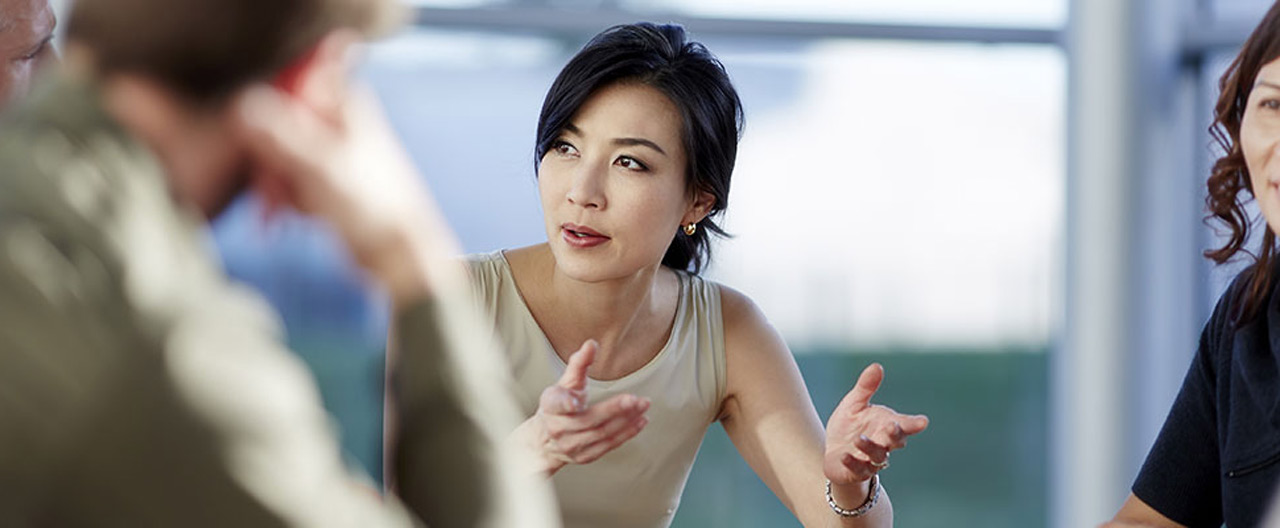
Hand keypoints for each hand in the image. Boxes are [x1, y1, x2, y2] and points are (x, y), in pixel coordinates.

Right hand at [230, 37, 457, 304]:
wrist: (396, 253)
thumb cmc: (372, 205)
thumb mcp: (320, 165)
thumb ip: (280, 136)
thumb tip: (242, 108)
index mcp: (343, 105)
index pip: (290, 86)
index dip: (268, 111)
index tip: (255, 137)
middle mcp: (335, 123)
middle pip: (277, 124)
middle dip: (267, 158)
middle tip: (269, 187)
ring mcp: (329, 153)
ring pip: (279, 156)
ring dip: (273, 183)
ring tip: (276, 208)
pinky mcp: (323, 182)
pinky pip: (288, 181)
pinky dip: (285, 198)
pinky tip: (289, 215)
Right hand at [509, 340, 649, 475]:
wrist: (543, 441)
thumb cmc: (557, 406)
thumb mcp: (564, 383)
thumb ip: (579, 364)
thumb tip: (591, 344)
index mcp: (550, 407)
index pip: (556, 404)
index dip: (565, 403)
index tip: (575, 403)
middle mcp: (558, 429)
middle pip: (588, 420)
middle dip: (613, 409)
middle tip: (635, 399)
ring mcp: (571, 445)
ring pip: (602, 433)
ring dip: (626, 420)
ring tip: (643, 405)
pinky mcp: (584, 456)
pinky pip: (609, 445)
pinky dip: (627, 433)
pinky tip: (640, 421)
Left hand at [823, 363, 928, 485]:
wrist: (833, 452)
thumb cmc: (849, 426)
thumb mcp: (855, 404)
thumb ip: (866, 387)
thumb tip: (877, 365)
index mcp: (886, 425)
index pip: (904, 425)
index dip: (913, 424)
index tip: (922, 422)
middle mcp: (883, 443)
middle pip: (895, 441)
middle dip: (895, 435)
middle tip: (892, 426)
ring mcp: (871, 459)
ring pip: (878, 456)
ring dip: (870, 447)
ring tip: (859, 439)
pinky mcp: (856, 471)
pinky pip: (858, 469)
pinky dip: (853, 463)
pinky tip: (845, 456)